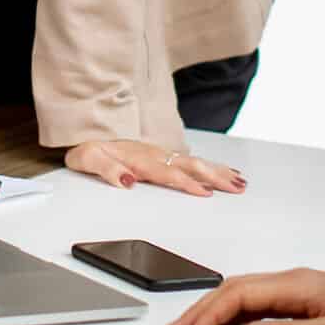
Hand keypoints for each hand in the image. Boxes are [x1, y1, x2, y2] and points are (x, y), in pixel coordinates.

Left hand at [65, 139, 245, 195]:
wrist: (85, 132)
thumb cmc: (87, 149)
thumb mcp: (89, 161)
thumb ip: (107, 170)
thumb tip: (127, 180)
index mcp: (139, 158)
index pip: (168, 173)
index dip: (187, 183)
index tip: (205, 192)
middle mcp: (154, 154)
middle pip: (190, 166)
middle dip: (215, 177)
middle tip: (236, 187)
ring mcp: (161, 153)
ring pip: (195, 162)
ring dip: (218, 171)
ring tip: (239, 181)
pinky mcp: (163, 154)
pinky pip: (191, 160)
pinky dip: (211, 166)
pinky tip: (225, 171)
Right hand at [164, 268, 324, 324]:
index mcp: (298, 284)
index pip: (238, 295)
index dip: (208, 316)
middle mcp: (294, 283)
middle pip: (234, 292)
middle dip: (200, 313)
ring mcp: (299, 292)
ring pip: (244, 298)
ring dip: (215, 315)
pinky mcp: (307, 303)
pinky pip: (260, 307)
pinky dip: (235, 318)